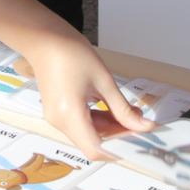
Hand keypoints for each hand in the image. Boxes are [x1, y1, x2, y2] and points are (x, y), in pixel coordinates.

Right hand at [23, 31, 154, 159]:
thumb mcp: (104, 81)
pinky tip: (111, 108)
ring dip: (110, 127)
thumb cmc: (73, 54)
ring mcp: (56, 118)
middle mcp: (60, 122)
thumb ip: (124, 109)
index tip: (139, 140)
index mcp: (70, 115)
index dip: (119, 150)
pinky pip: (80, 124)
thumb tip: (145, 127)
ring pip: (88, 134)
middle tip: (139, 120)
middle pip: (93, 142)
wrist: (45, 39)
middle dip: (118, 135)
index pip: (95, 150)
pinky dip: (98, 120)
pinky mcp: (57, 112)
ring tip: (129, 111)